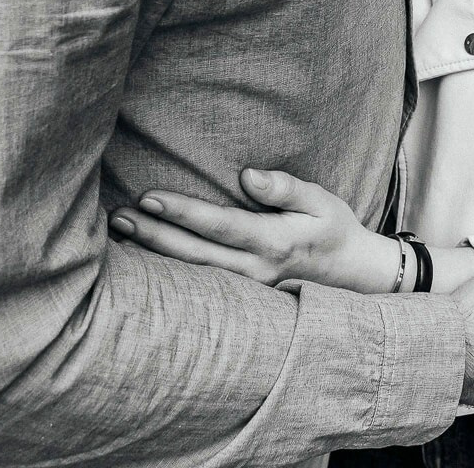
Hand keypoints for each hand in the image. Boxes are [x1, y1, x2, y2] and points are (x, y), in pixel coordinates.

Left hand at [109, 169, 397, 292]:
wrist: (355, 277)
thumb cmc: (334, 229)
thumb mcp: (321, 201)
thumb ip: (285, 188)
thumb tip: (248, 176)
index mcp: (274, 242)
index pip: (218, 225)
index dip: (182, 212)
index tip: (150, 197)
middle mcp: (255, 271)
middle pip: (194, 254)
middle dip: (154, 234)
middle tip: (118, 216)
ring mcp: (248, 290)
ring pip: (193, 273)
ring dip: (156, 253)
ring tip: (122, 233)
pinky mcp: (244, 297)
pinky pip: (201, 285)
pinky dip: (171, 273)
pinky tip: (146, 261)